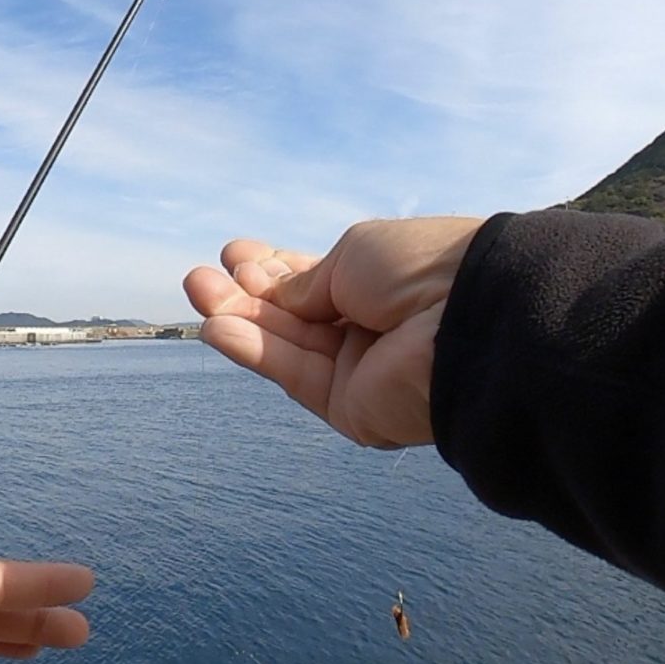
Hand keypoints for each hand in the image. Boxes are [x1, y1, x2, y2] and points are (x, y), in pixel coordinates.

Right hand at [181, 216, 484, 448]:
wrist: (469, 320)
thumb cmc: (424, 268)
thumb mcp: (354, 254)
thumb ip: (304, 281)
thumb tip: (268, 295)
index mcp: (385, 283)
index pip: (318, 283)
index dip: (275, 270)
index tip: (239, 253)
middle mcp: (373, 329)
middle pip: (296, 316)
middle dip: (247, 294)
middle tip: (203, 275)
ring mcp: (361, 371)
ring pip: (288, 346)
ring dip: (239, 320)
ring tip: (195, 290)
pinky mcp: (351, 410)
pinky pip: (296, 376)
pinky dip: (255, 353)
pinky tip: (215, 328)